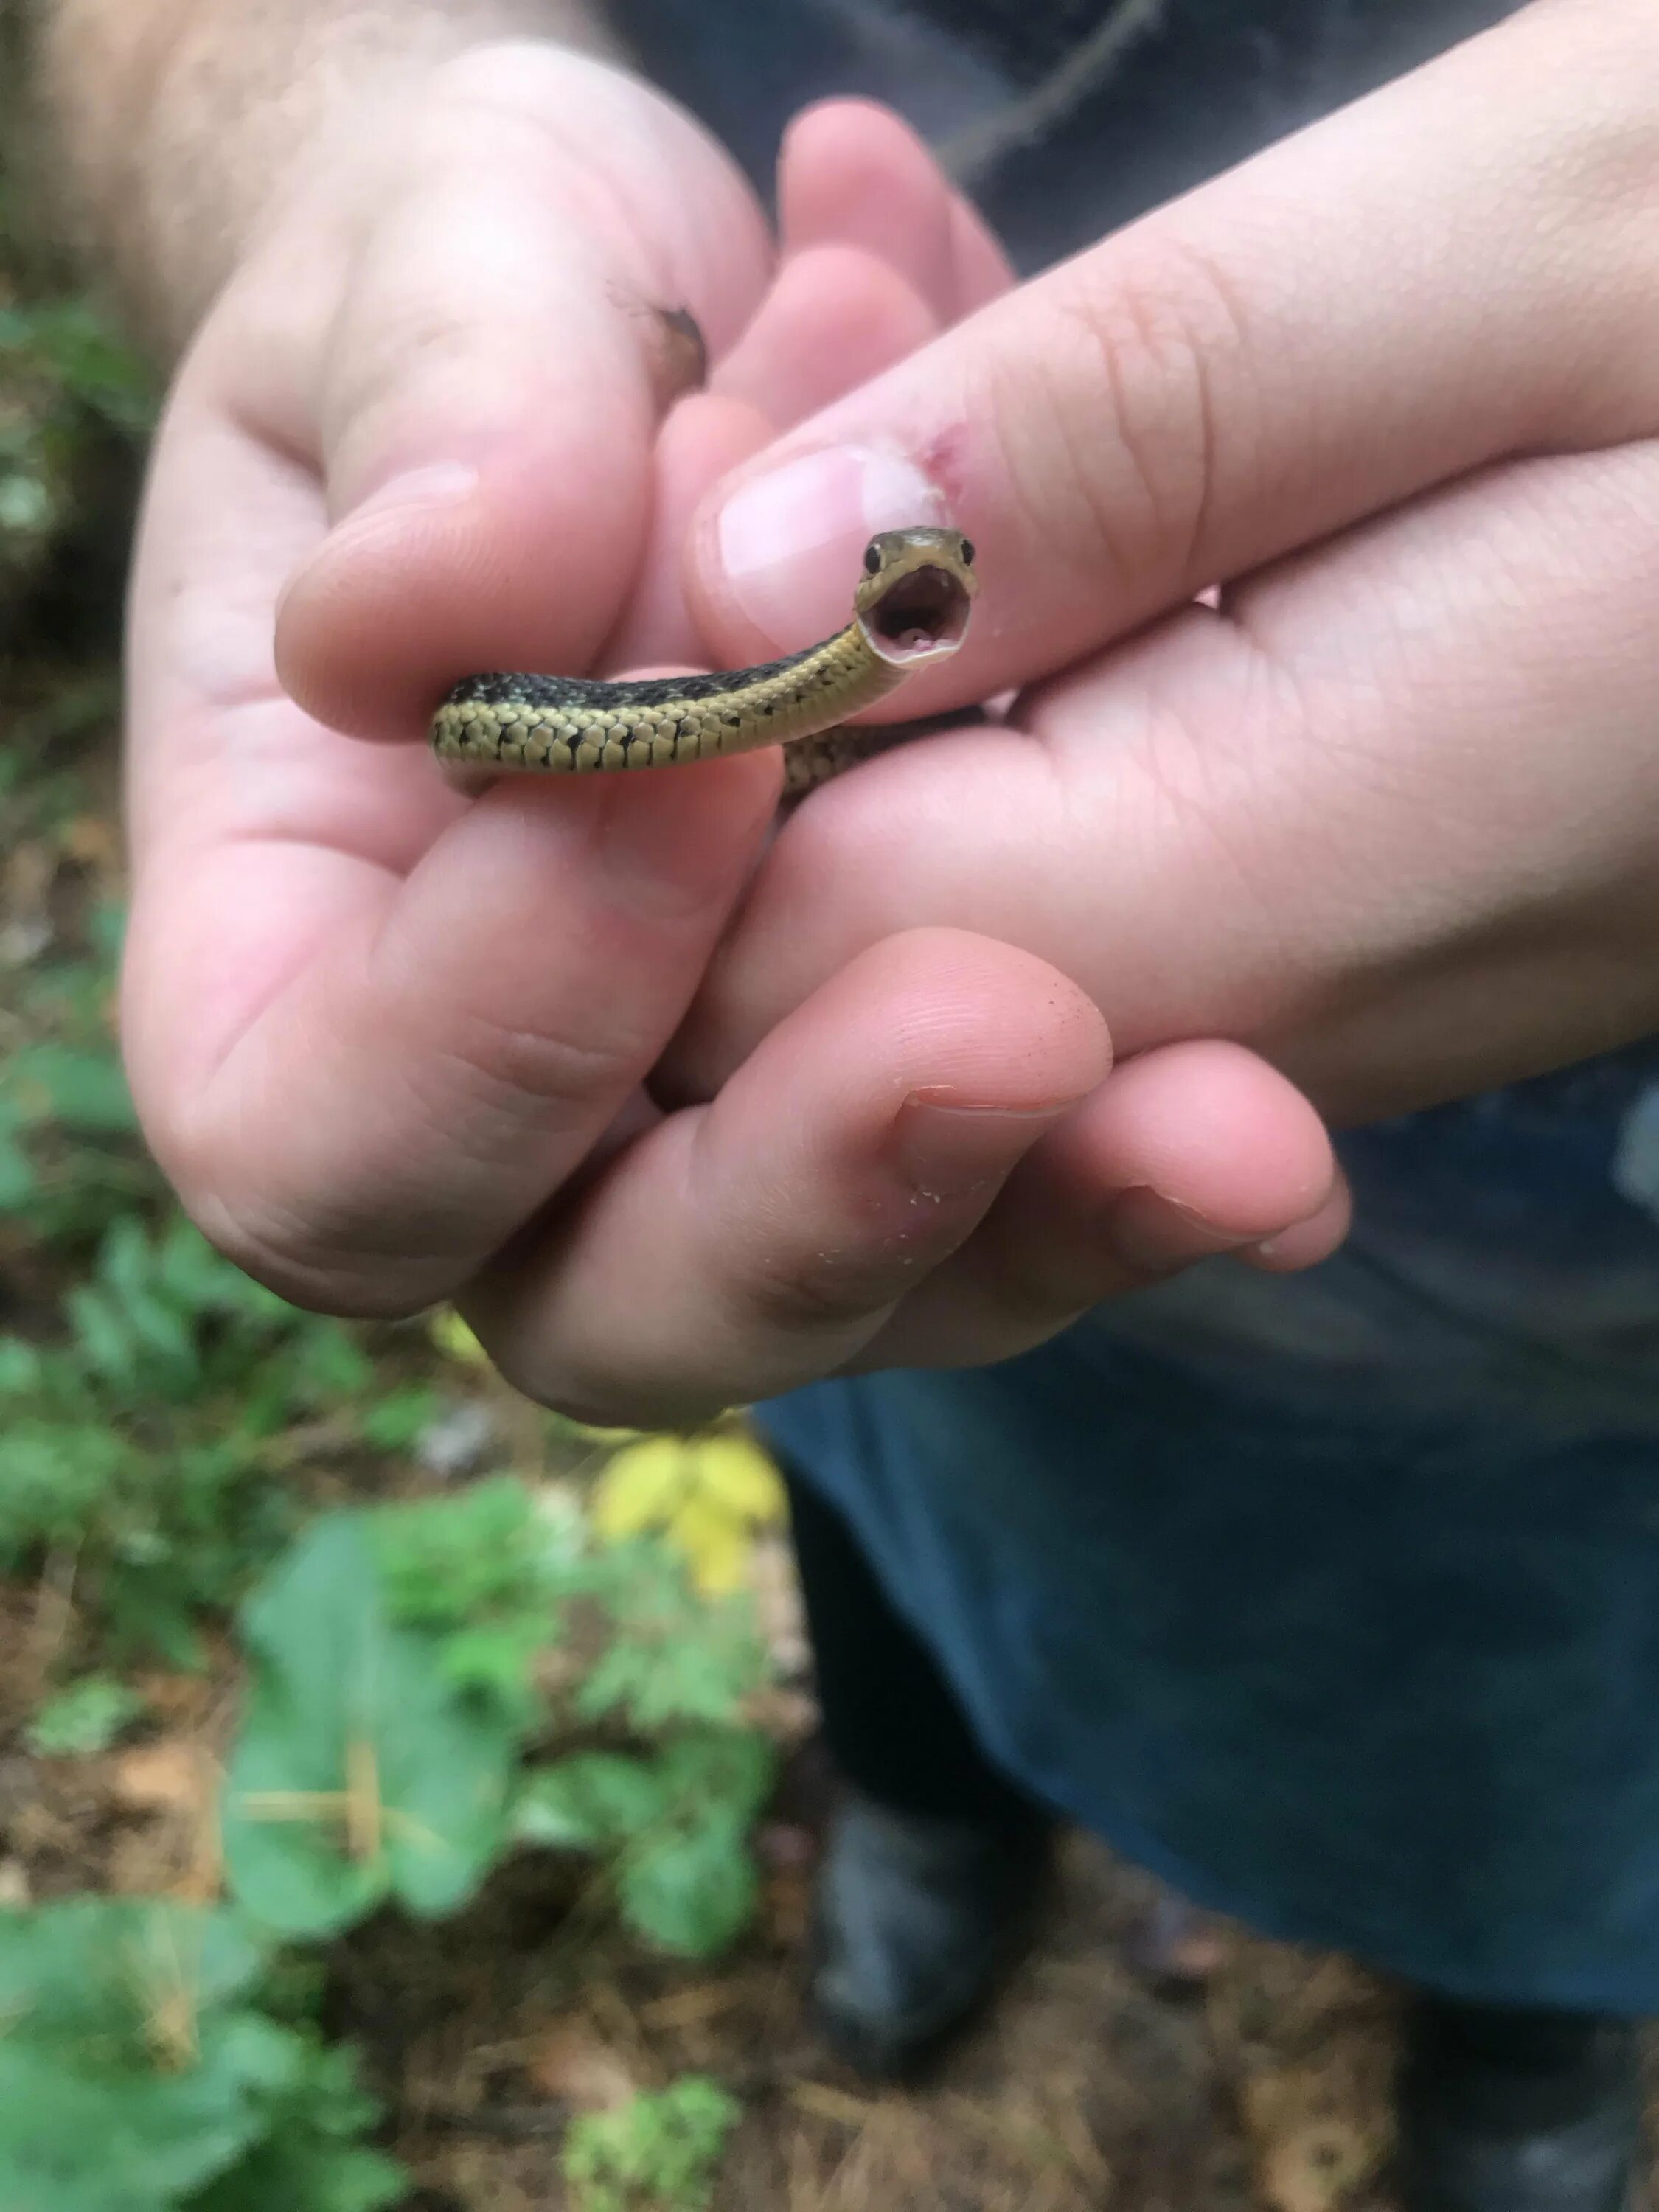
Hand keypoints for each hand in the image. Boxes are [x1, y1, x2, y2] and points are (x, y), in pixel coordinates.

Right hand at [122, 69, 1340, 1424]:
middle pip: (609, 1307)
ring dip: (1045, 1221)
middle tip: (1018, 1036)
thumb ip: (437, 424)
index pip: (332, 1134)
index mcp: (288, 964)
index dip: (498, 1019)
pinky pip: (1027, 1197)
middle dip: (812, 1201)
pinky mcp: (916, 1094)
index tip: (694, 754)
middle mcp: (502, 1108)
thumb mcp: (440, 268)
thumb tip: (418, 620)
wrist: (643, 327)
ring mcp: (721, 1127)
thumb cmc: (486, 295)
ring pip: (863, 1297)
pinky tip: (1284, 1119)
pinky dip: (1147, 1153)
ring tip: (1241, 1129)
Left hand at [673, 0, 1658, 1129]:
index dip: (621, 758)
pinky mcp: (1296, 897)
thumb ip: (1118, 445)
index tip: (645, 443)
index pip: (775, 955)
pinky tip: (924, 344)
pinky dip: (918, 610)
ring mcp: (1270, 979)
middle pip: (783, 986)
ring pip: (867, 905)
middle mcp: (1238, 1002)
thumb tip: (725, 595)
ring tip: (852, 279)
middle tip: (764, 324)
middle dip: (676, 692)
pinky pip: (1000, 813)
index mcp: (1266, 874)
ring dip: (792, 614)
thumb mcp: (1539, 242)